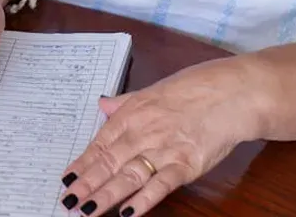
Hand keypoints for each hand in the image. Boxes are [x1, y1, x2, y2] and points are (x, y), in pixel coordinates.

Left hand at [60, 58, 259, 215]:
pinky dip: (144, 200)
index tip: (66, 180)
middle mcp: (142, 132)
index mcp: (131, 114)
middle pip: (109, 163)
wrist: (229, 93)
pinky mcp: (186, 164)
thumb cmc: (190, 90)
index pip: (100, 143)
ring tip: (86, 211)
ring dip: (106, 195)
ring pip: (128, 176)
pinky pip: (160, 185)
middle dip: (87, 185)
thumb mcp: (151, 91)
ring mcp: (163, 149)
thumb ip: (125, 103)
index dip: (82, 164)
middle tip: (67, 202)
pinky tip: (128, 213)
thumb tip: (102, 104)